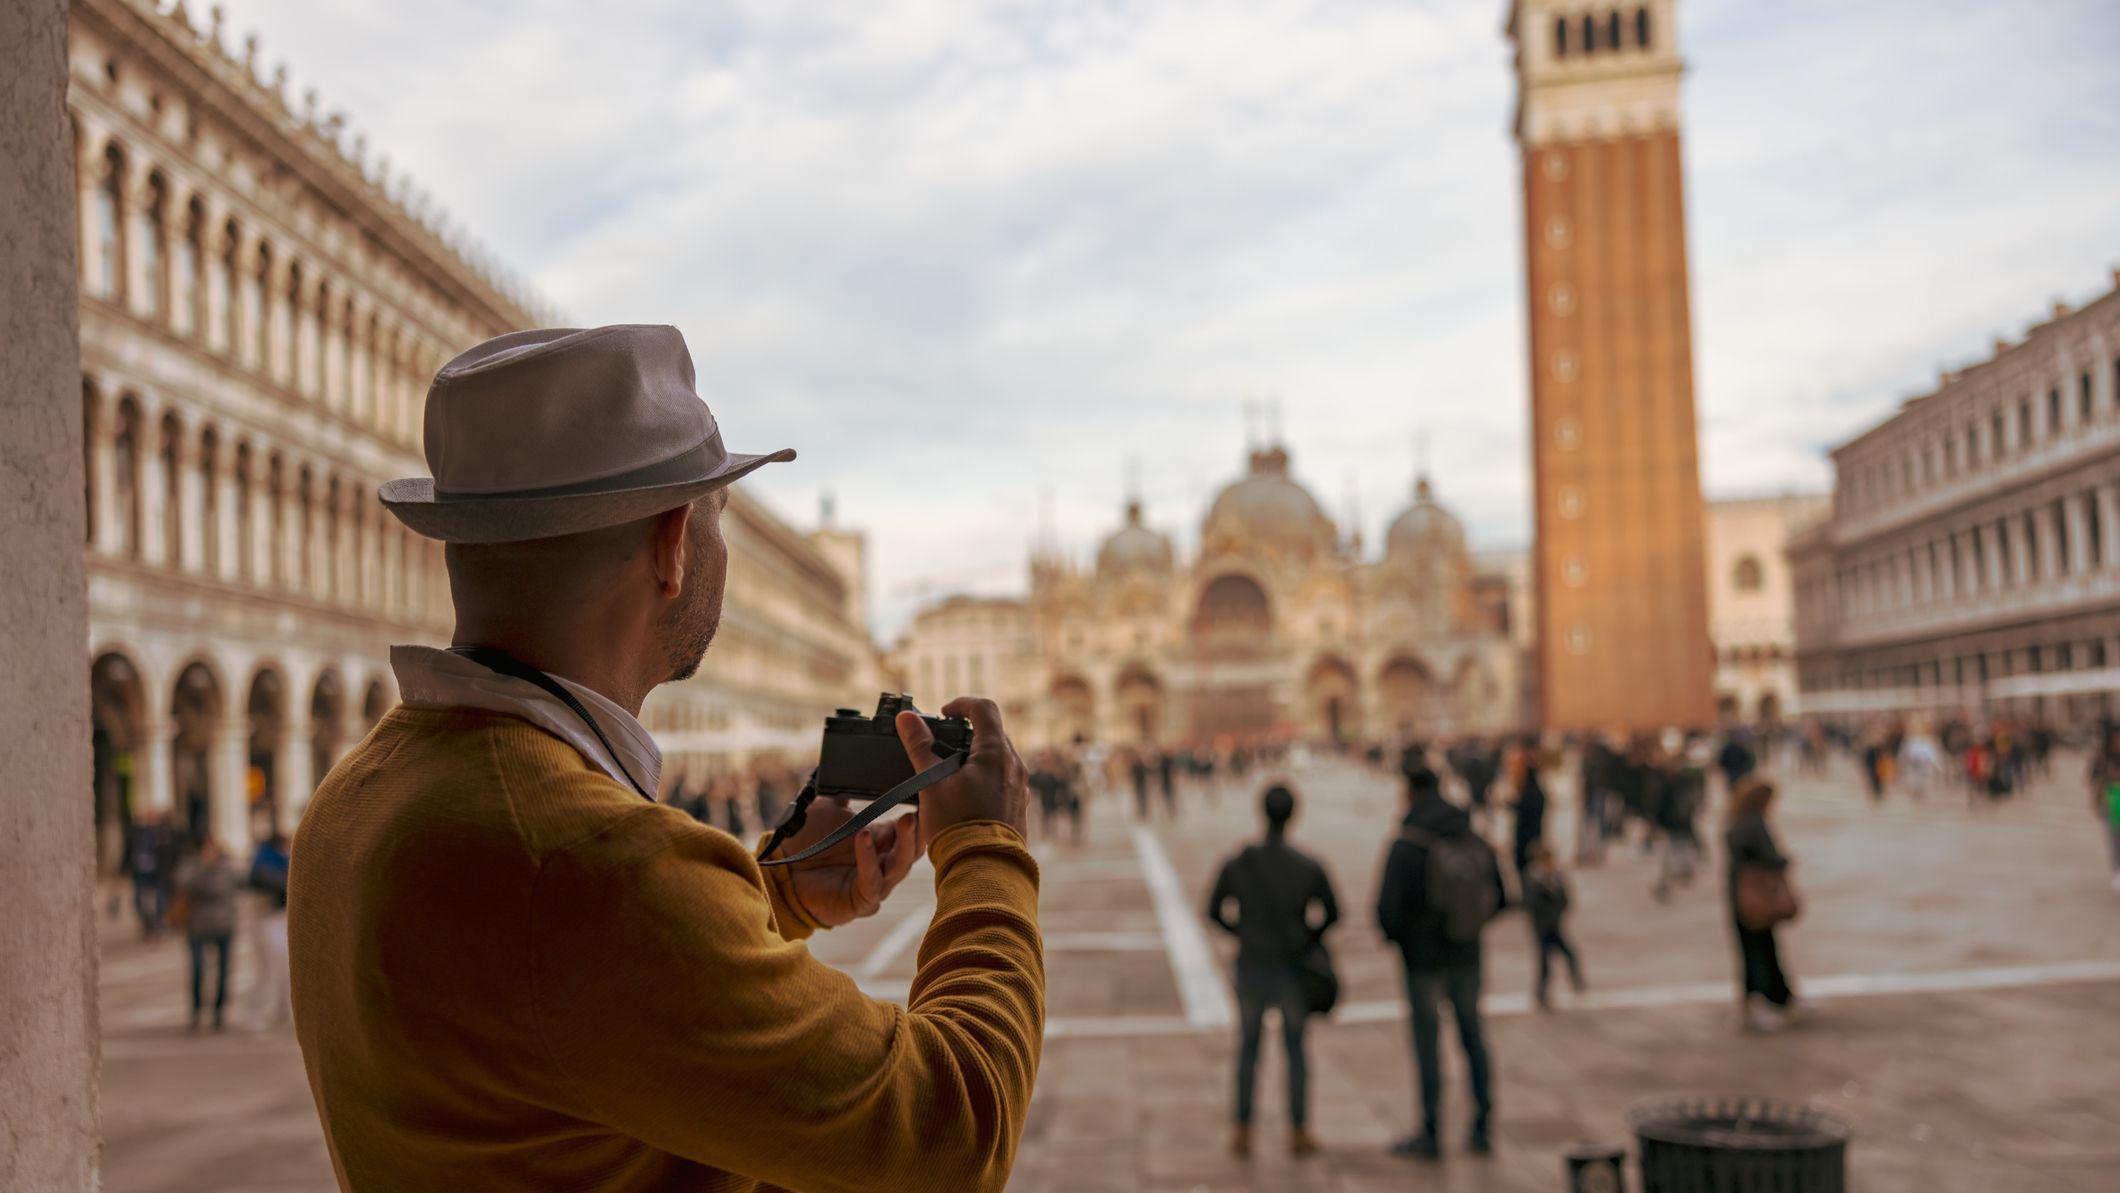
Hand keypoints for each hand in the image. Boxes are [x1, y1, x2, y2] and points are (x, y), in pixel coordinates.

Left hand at [775, 799, 922, 928]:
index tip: (930, 792)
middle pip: (914, 848)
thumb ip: (846, 792)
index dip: (922, 813)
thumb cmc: (806, 841)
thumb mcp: (829, 809)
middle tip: (925, 807)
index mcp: (883, 841)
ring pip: (901, 867)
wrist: (780, 871)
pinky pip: (872, 882)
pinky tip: (863, 837)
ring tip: (906, 819)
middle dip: (922, 828)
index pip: (912, 828)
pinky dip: (869, 859)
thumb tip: (857, 766)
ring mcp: (876, 884)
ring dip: (905, 843)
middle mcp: (884, 863)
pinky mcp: (862, 901)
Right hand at [897, 697, 1029, 842]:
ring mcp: (1020, 786)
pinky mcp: (1019, 805)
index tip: (944, 714)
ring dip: (977, 756)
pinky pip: (1004, 779)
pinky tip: (967, 796)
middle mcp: (1015, 765)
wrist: (983, 868)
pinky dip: (986, 777)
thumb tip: (906, 717)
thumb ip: (919, 747)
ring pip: (1000, 757)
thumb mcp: (931, 783)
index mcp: (996, 752)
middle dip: (968, 733)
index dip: (961, 704)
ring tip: (952, 774)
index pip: (984, 708)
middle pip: (993, 733)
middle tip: (943, 745)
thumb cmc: (957, 826)